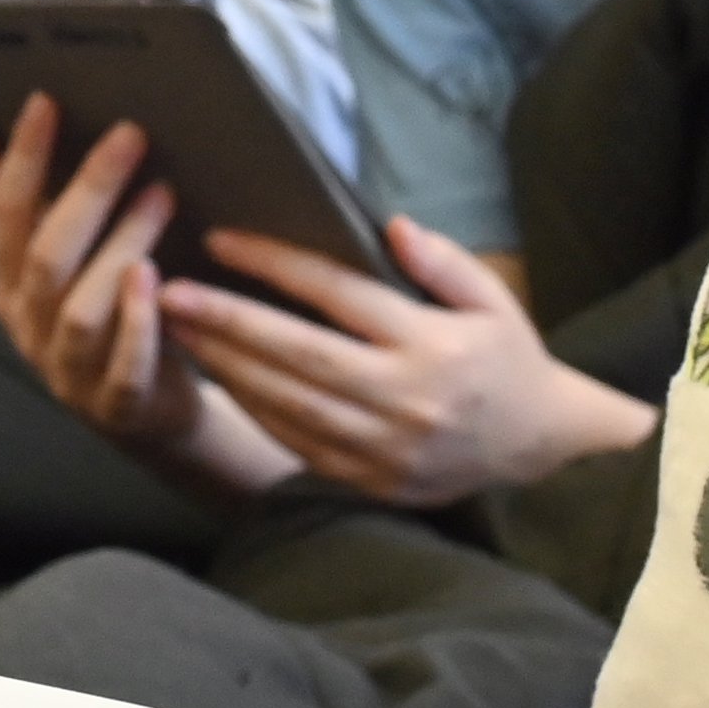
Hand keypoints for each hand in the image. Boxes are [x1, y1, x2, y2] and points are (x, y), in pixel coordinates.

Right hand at [0, 100, 298, 499]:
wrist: (147, 414)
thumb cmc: (105, 320)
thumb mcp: (59, 263)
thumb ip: (18, 208)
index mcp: (8, 287)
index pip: (5, 215)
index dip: (22, 158)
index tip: (46, 101)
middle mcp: (28, 328)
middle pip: (47, 256)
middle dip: (87, 191)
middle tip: (131, 135)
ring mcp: (68, 371)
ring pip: (84, 308)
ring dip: (122, 245)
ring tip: (162, 194)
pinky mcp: (115, 404)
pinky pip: (123, 366)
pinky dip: (137, 322)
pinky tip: (155, 279)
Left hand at [157, 218, 662, 508]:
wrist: (541, 453)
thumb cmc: (510, 363)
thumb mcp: (495, 302)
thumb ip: (444, 262)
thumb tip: (391, 227)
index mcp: (432, 345)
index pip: (337, 295)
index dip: (274, 265)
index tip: (222, 241)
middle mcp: (402, 398)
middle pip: (295, 353)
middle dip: (225, 321)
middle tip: (167, 290)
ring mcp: (382, 447)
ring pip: (285, 403)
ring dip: (225, 366)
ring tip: (176, 329)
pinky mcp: (368, 480)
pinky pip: (295, 442)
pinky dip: (253, 409)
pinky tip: (221, 378)